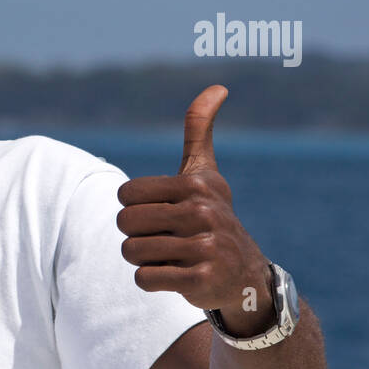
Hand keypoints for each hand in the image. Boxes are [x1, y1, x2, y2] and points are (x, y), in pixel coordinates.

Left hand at [116, 85, 275, 334]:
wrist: (244, 276)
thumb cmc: (211, 219)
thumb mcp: (206, 175)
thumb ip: (199, 132)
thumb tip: (218, 87)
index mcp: (195, 185)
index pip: (125, 195)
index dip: (136, 208)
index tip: (164, 214)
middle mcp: (202, 213)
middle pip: (124, 223)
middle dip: (136, 235)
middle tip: (166, 239)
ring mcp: (205, 248)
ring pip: (131, 252)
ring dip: (144, 259)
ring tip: (173, 257)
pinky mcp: (202, 281)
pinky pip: (144, 279)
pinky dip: (153, 281)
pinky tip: (179, 277)